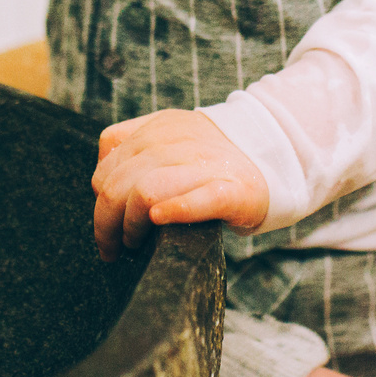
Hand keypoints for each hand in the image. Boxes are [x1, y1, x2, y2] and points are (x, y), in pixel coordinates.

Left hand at [91, 110, 268, 258]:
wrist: (276, 153)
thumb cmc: (213, 159)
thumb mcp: (171, 137)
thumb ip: (132, 145)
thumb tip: (100, 182)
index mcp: (158, 129)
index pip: (108, 166)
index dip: (99, 201)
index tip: (106, 227)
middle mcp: (177, 142)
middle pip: (118, 184)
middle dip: (106, 223)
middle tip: (112, 247)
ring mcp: (206, 165)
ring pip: (145, 191)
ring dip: (131, 225)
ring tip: (135, 243)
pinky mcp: (233, 189)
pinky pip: (199, 200)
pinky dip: (175, 211)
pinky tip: (161, 221)